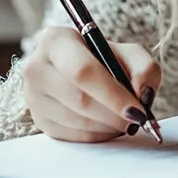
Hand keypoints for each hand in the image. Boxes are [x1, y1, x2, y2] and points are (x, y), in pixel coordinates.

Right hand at [23, 26, 160, 142]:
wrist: (74, 67)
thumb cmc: (104, 57)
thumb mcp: (128, 52)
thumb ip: (144, 67)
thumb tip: (143, 95)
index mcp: (56, 41)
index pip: (83, 72)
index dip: (113, 94)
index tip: (138, 110)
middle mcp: (37, 68)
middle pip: (79, 99)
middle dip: (114, 114)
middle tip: (137, 120)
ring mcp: (33, 97)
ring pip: (75, 121)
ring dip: (107, 127)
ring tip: (126, 122)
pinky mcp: (38, 120)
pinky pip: (70, 135)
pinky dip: (96, 135)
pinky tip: (109, 127)